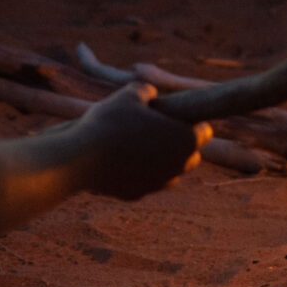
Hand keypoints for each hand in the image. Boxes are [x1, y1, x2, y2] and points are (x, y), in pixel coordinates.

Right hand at [71, 83, 206, 199]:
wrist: (81, 158)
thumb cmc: (110, 122)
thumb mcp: (129, 94)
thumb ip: (146, 91)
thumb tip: (151, 94)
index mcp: (185, 140)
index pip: (205, 132)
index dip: (193, 122)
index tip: (180, 117)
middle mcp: (178, 166)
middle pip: (192, 156)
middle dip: (180, 145)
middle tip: (161, 130)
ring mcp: (158, 184)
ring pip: (170, 173)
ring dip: (161, 161)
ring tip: (141, 145)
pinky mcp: (137, 195)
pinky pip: (144, 182)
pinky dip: (138, 173)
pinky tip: (122, 161)